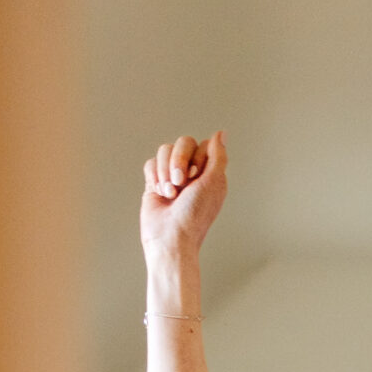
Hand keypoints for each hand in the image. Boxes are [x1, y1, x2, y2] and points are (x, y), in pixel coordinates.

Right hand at [140, 132, 227, 273]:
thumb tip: (221, 133)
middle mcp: (192, 173)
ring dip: (165, 171)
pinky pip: (151, 163)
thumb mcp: (213, 182)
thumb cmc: (194, 216)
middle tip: (180, 183)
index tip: (196, 176)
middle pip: (183, 143)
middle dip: (178, 161)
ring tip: (169, 193)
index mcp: (210, 174)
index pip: (202, 145)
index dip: (197, 156)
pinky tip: (159, 193)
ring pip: (164, 150)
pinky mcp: (155, 182)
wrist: (169, 238)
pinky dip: (154, 177)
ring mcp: (172, 177)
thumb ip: (218, 156)